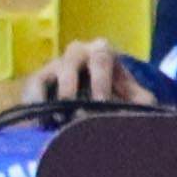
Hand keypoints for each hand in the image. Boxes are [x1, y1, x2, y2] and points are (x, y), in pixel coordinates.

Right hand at [21, 39, 152, 109]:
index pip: (101, 58)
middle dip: (73, 87)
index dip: (101, 81)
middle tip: (77, 112)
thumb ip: (140, 102)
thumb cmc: (119, 94)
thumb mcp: (134, 97)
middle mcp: (77, 53)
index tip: (101, 103)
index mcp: (102, 52)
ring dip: (52, 99)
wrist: (96, 97)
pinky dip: (36, 106)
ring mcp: (55, 65)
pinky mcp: (37, 81)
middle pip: (71, 62)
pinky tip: (43, 125)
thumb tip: (143, 114)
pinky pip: (33, 89)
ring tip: (59, 120)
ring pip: (50, 74)